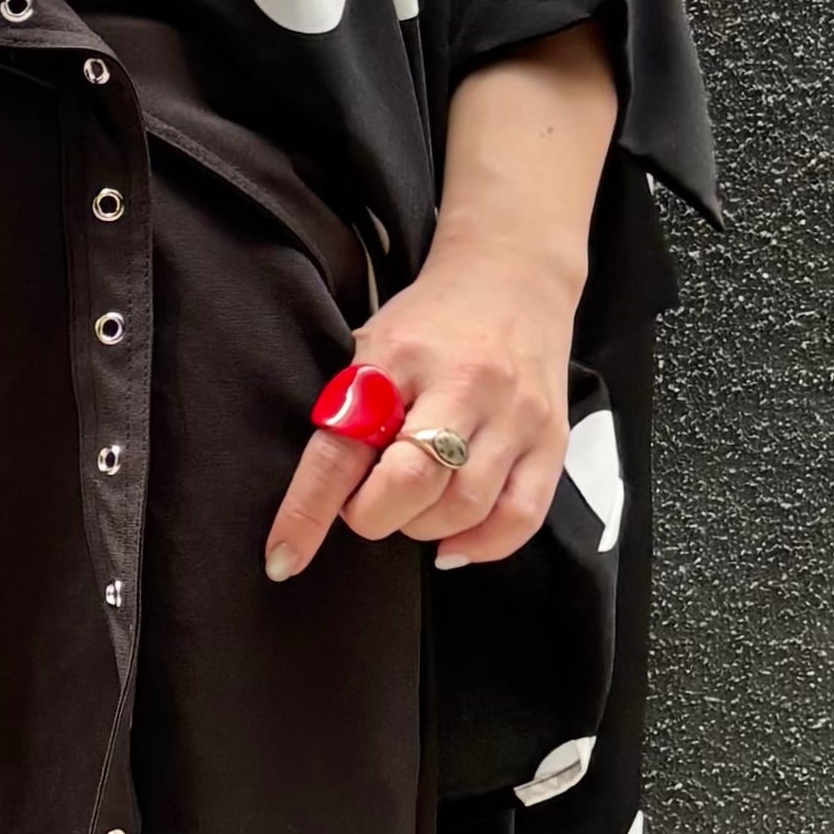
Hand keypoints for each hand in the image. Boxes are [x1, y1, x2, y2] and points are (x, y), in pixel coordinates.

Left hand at [263, 239, 581, 580]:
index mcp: (397, 359)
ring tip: (411, 509)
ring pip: (464, 507)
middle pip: (412, 482)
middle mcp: (462, 384)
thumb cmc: (428, 324)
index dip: (307, 511)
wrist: (513, 274)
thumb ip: (348, 413)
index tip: (282, 558)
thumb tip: (319, 498)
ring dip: (423, 528)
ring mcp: (514, 413)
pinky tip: (453, 541)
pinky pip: (520, 516)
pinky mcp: (551, 437)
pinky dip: (481, 545)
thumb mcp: (372, 347)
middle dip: (373, 517)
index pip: (342, 448)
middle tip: (365, 506)